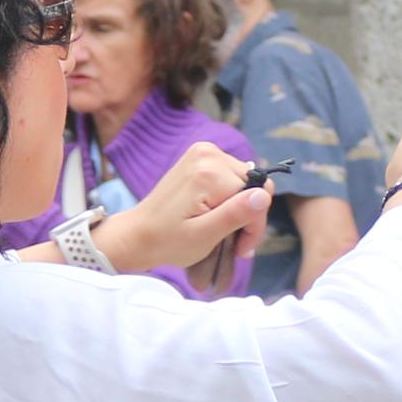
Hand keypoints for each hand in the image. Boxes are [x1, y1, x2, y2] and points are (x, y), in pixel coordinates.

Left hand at [95, 141, 269, 279]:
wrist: (138, 235)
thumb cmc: (168, 241)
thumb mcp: (204, 236)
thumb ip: (235, 214)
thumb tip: (263, 194)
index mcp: (210, 172)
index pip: (258, 194)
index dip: (254, 225)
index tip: (240, 248)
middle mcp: (209, 154)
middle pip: (253, 186)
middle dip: (248, 218)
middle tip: (234, 245)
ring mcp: (204, 153)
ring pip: (244, 183)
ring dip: (239, 210)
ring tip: (223, 233)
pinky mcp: (201, 157)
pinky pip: (231, 178)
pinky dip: (229, 199)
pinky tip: (216, 216)